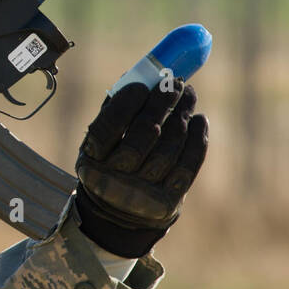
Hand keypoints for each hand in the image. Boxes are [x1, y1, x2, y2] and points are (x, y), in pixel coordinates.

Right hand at [74, 79, 207, 257]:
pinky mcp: (166, 202)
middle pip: (144, 134)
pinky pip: (188, 166)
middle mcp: (112, 181)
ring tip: (188, 96)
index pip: (109, 126)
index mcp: (91, 161)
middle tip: (175, 82)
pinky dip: (197, 139)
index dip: (130, 101)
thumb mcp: (102, 140)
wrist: (120, 213)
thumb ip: (116, 110)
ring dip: (182, 115)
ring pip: (170, 147)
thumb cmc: (112, 162)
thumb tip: (142, 74)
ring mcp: (140, 195)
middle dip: (163, 102)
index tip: (146, 82)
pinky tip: (197, 120)